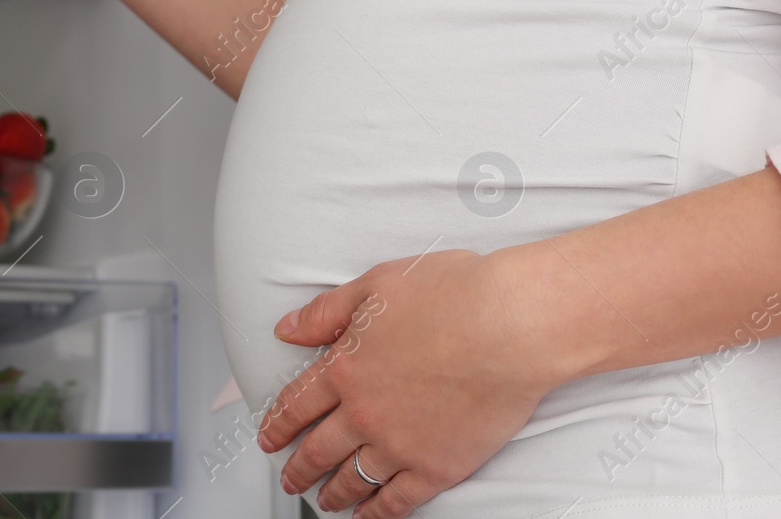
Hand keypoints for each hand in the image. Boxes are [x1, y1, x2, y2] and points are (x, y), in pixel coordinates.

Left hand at [258, 248, 573, 518]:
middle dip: (298, 466)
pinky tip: (368, 515)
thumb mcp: (376, 285)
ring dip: (332, 493)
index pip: (297, 403)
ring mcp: (399, 444)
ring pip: (353, 478)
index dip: (278, 423)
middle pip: (318, 448)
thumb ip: (327, 312)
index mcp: (345, 366)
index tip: (268, 438)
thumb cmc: (454, 294)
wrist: (511, 325)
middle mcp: (363, 412)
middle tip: (290, 478)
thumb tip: (286, 328)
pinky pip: (396, 500)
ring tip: (324, 501)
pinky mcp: (436, 467)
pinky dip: (377, 512)